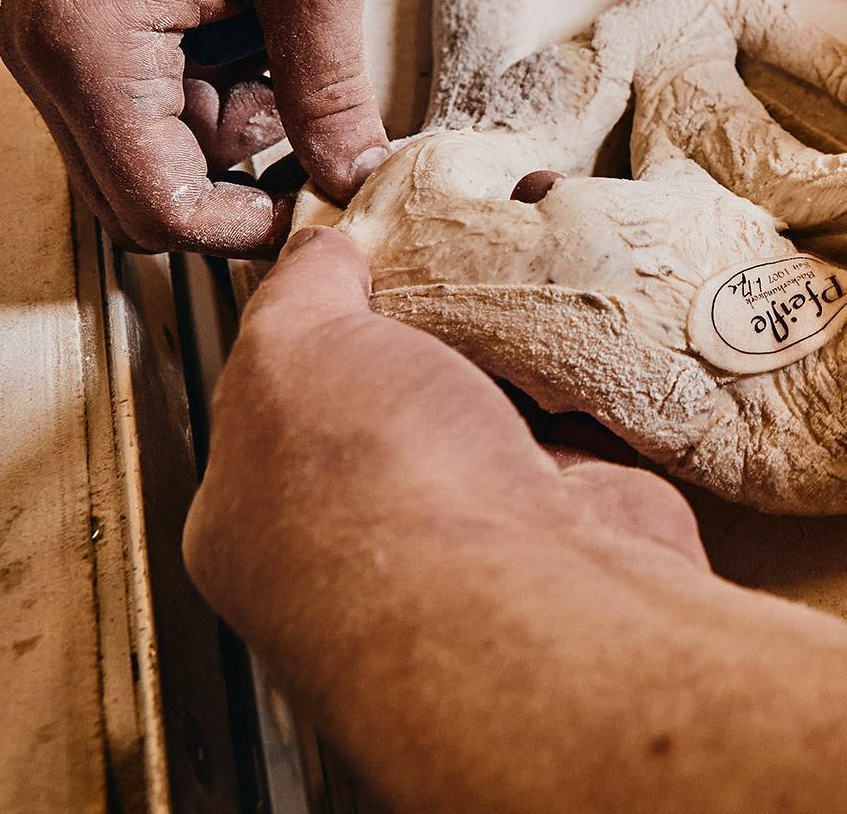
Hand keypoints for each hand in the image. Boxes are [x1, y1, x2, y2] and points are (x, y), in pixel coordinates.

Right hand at [0, 0, 386, 255]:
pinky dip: (210, 88)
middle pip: (143, 194)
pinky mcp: (79, 20)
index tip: (324, 208)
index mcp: (88, 45)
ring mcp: (56, 38)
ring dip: (231, 127)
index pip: (159, 206)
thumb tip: (357, 174)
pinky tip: (253, 26)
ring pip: (150, 150)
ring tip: (283, 40)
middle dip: (239, 180)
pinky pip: (145, 101)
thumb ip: (332, 83)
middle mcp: (48, 54)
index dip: (250, 227)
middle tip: (321, 132)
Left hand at [184, 226, 704, 633]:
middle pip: (395, 394)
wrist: (532, 596)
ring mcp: (479, 529)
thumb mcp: (291, 348)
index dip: (315, 312)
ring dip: (512, 348)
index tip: (355, 251)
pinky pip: (582, 420)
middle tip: (447, 258)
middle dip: (427, 327)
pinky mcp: (577, 515)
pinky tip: (584, 333)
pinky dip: (588, 377)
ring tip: (519, 279)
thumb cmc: (379, 494)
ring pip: (493, 404)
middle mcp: (370, 533)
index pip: (275, 395)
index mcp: (258, 512)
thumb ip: (298, 290)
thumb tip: (319, 253)